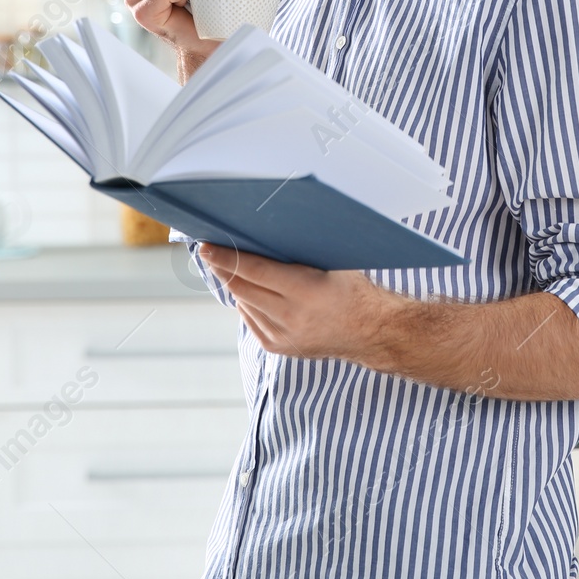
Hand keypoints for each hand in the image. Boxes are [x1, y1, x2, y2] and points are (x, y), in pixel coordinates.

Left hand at [198, 244, 397, 362]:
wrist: (371, 332)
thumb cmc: (354, 290)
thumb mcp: (333, 263)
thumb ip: (299, 254)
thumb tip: (263, 231)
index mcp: (306, 290)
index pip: (254, 270)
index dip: (227, 258)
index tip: (208, 247)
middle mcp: (292, 316)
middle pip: (243, 288)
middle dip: (224, 269)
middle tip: (210, 252)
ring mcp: (284, 336)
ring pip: (244, 304)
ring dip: (236, 286)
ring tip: (230, 268)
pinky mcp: (279, 347)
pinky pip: (252, 320)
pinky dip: (248, 303)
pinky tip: (251, 291)